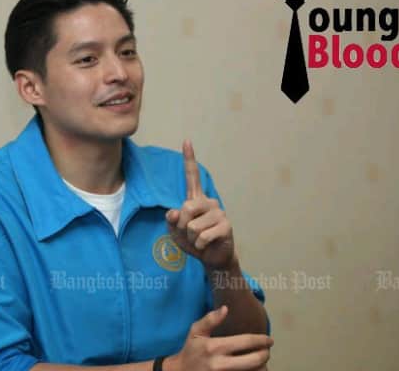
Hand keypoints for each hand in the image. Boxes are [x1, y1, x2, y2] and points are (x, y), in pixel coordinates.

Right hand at [165, 305, 272, 370]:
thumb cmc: (191, 350)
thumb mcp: (196, 331)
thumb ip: (210, 319)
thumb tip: (225, 308)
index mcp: (215, 347)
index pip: (246, 342)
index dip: (261, 340)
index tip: (269, 340)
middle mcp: (220, 364)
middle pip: (254, 361)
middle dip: (265, 355)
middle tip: (267, 351)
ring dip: (261, 367)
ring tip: (262, 362)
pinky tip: (253, 369)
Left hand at [166, 140, 235, 270]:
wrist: (212, 258)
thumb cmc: (193, 241)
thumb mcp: (176, 231)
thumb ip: (171, 220)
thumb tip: (173, 212)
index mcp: (196, 199)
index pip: (192, 176)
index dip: (189, 158)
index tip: (186, 140)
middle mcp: (209, 202)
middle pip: (186, 208)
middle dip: (182, 226)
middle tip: (189, 234)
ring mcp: (219, 213)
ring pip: (193, 226)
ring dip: (191, 239)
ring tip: (199, 240)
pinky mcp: (226, 226)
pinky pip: (202, 237)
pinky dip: (199, 246)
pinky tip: (205, 245)